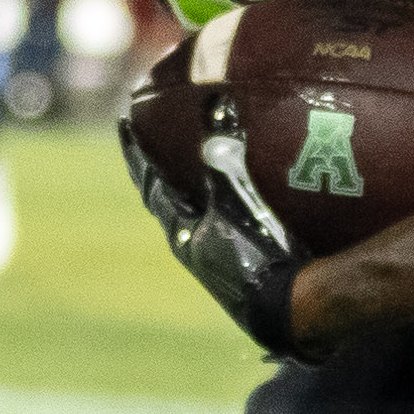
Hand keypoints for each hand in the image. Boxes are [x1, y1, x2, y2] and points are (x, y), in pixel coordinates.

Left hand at [122, 95, 306, 357]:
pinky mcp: (254, 268)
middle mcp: (197, 249)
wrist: (290, 312)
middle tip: (160, 142)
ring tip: (211, 163)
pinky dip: (245, 201)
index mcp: (182, 234)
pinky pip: (242, 224)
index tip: (123, 123)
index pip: (150, 185)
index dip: (136, 153)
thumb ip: (224, 154)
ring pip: (206, 216)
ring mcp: (225, 262)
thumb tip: (216, 102)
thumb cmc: (256, 256)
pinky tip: (273, 190)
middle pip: (171, 202)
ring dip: (204, 190)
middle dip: (166, 172)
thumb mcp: (235, 200)